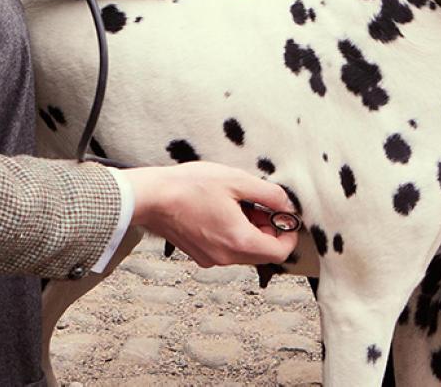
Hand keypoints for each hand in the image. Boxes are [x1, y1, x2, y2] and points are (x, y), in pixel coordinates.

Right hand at [120, 162, 297, 266]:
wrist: (151, 197)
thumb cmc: (190, 187)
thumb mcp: (237, 181)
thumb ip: (269, 194)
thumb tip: (286, 205)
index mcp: (240, 242)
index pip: (280, 252)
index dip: (289, 234)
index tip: (283, 215)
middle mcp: (227, 258)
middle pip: (263, 253)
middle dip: (267, 230)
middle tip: (258, 204)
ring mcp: (211, 259)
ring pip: (244, 251)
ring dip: (249, 231)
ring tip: (236, 203)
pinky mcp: (199, 255)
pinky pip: (226, 249)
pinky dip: (231, 234)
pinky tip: (219, 211)